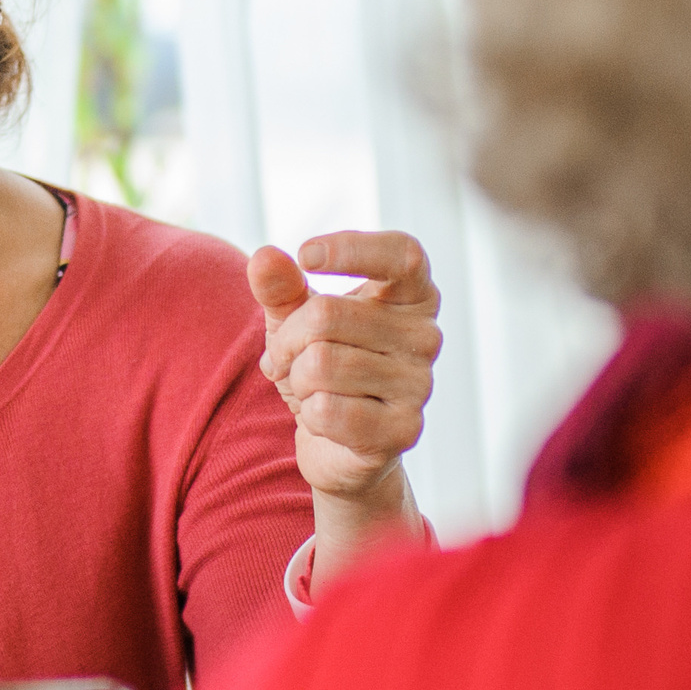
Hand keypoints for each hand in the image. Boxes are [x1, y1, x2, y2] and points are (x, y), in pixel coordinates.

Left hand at [250, 231, 437, 573]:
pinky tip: (323, 418)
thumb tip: (264, 256)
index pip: (402, 254)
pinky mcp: (404, 430)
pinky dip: (308, 414)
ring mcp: (420, 385)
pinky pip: (327, 410)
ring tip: (307, 388)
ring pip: (320, 364)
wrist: (336, 441)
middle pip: (327, 315)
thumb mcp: (293, 319)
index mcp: (413, 296)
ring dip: (294, 379)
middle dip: (286, 339)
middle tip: (284, 358)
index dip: (353, 248)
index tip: (306, 255)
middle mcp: (426, 337)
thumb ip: (280, 287)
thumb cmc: (321, 363)